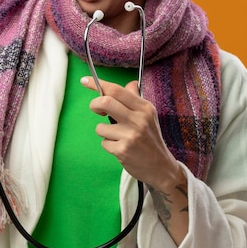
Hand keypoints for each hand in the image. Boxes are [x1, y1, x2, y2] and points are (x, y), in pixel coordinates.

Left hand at [80, 76, 182, 190]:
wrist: (161, 167)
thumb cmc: (151, 138)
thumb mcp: (149, 115)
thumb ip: (136, 99)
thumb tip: (129, 84)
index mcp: (144, 108)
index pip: (117, 90)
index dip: (98, 84)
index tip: (85, 81)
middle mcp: (138, 120)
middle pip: (106, 102)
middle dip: (94, 105)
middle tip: (96, 110)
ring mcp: (130, 135)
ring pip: (100, 127)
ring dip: (104, 132)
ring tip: (117, 137)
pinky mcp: (122, 150)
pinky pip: (104, 142)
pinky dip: (108, 145)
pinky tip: (120, 148)